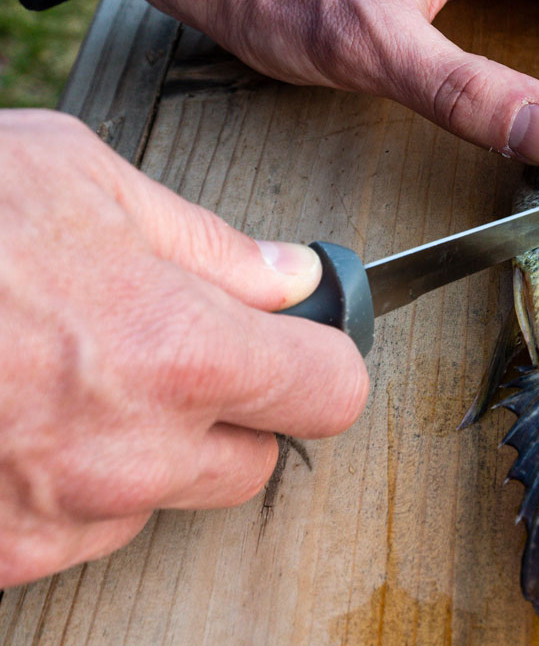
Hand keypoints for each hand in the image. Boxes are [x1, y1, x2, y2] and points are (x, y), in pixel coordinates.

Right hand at [0, 111, 368, 586]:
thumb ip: (207, 243)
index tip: (301, 347)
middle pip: (251, 464)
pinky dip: (56, 490)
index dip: (320, 363)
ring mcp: (58, 516)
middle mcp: (132, 454)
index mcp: (182, 352)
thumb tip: (287, 275)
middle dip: (227, 413)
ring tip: (56, 376)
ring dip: (135, 454)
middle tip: (161, 352)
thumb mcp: (83, 180)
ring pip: (154, 502)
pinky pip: (69, 534)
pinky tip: (9, 420)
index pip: (330, 395)